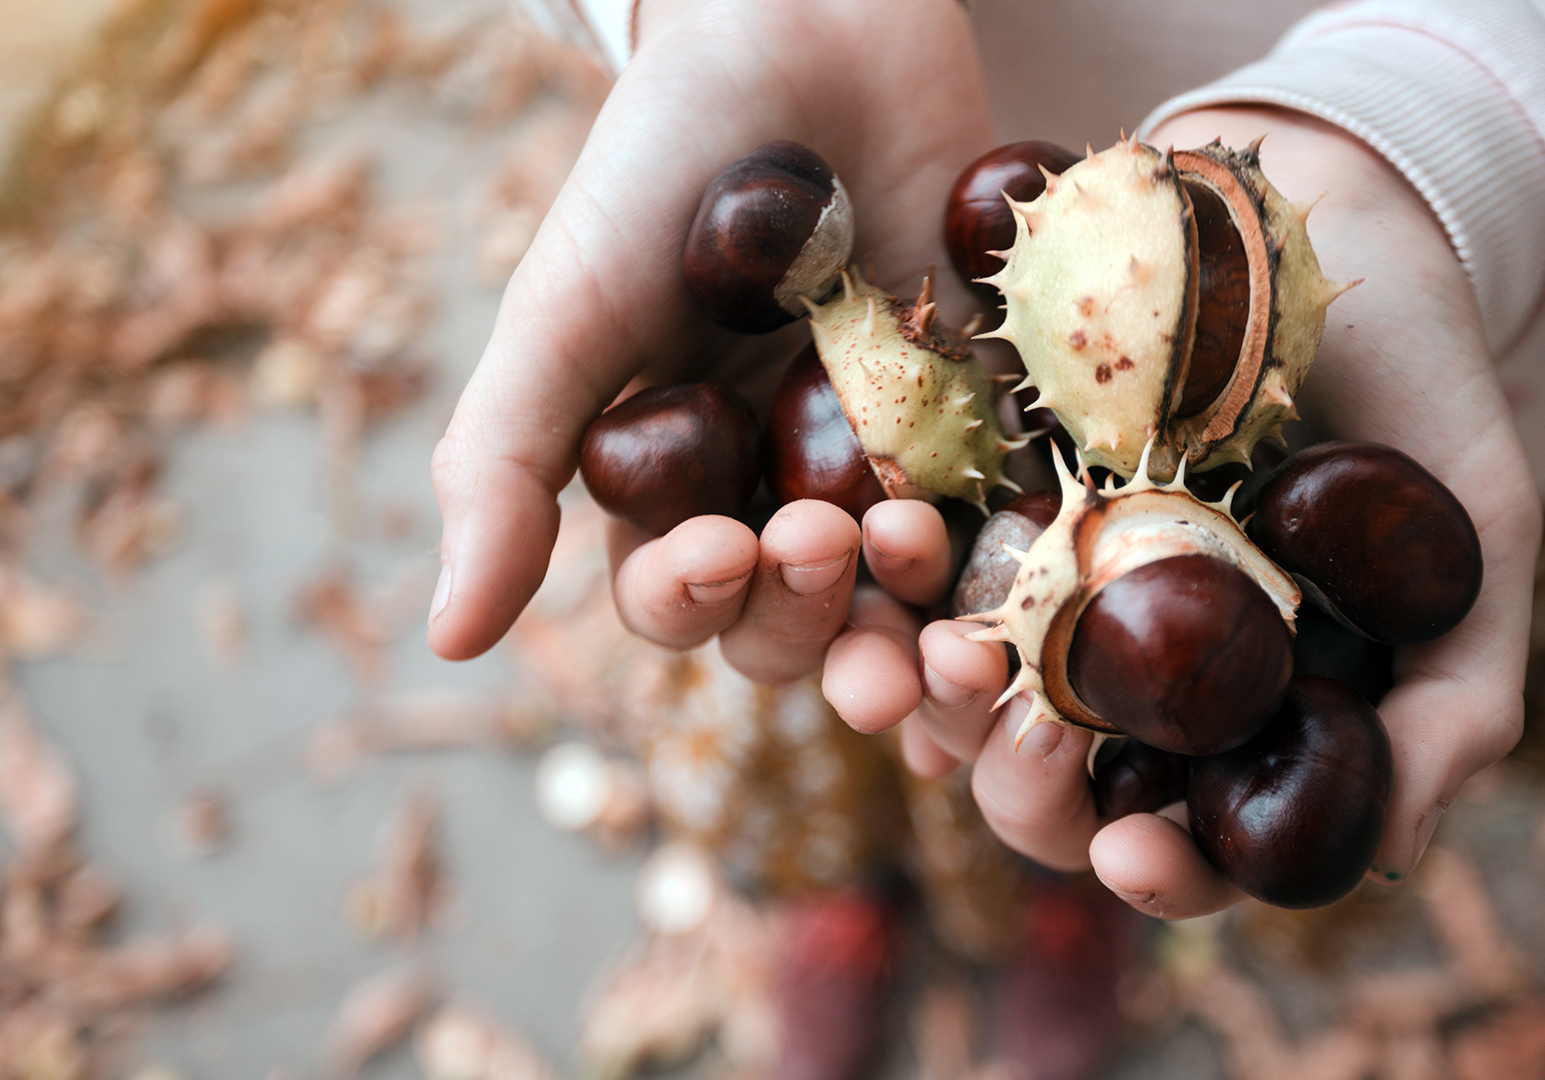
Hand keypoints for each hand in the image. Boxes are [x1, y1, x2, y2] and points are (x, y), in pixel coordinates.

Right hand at [427, 0, 994, 680]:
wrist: (804, 29)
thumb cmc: (660, 164)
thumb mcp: (565, 311)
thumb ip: (506, 465)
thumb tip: (450, 639)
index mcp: (673, 482)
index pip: (681, 602)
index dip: (696, 603)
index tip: (724, 549)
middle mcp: (779, 490)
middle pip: (800, 627)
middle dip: (814, 627)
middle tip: (828, 545)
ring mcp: (889, 459)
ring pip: (907, 604)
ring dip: (917, 635)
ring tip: (923, 587)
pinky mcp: (984, 416)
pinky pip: (1007, 521)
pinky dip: (1014, 576)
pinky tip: (1024, 591)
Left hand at [839, 108, 1541, 918]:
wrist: (1333, 213)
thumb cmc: (1420, 391)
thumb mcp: (1477, 545)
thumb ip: (1455, 704)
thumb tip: (1376, 859)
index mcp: (1236, 713)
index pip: (1187, 838)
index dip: (1165, 873)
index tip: (1133, 855)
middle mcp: (1130, 670)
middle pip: (1051, 787)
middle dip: (1025, 792)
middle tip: (1026, 756)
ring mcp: (1045, 581)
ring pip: (964, 685)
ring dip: (935, 693)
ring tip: (939, 657)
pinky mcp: (976, 488)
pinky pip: (913, 558)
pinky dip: (892, 573)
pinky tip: (897, 556)